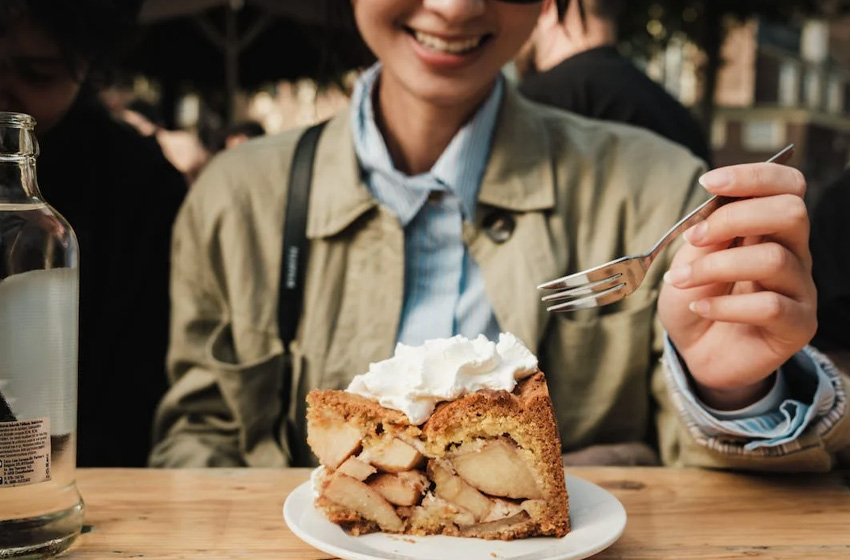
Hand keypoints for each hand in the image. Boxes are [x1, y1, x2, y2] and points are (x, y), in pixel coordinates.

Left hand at [657, 163, 816, 409]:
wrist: (696, 353)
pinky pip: (771, 306)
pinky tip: (700, 308)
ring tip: (680, 281)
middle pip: (792, 212)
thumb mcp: (688, 261)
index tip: (709, 182)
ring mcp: (800, 289)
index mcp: (768, 228)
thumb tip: (713, 208)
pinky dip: (726, 305)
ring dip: (716, 266)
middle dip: (734, 217)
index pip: (787, 185)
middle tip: (694, 237)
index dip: (754, 176)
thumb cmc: (695, 299)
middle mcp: (793, 253)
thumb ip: (704, 235)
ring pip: (773, 259)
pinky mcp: (798, 325)